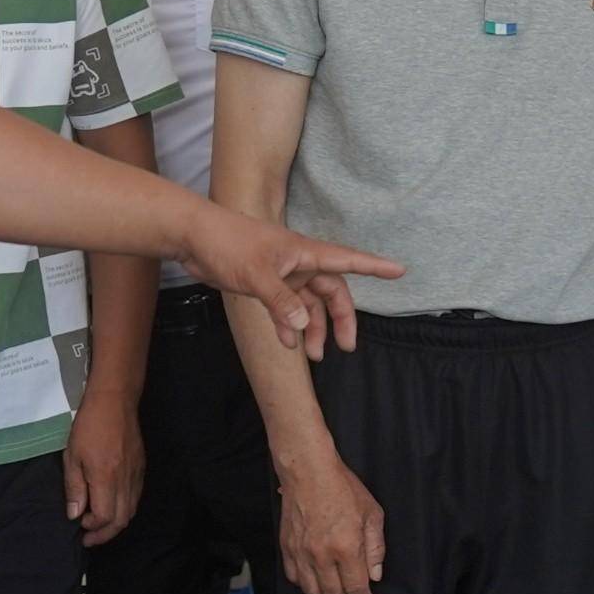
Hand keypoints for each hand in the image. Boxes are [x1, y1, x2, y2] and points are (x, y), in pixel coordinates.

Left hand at [65, 400, 144, 548]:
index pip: (105, 516)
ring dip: (116, 523)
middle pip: (122, 519)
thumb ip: (74, 488)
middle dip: (105, 534)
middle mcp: (125, 480)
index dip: (92, 527)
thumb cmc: (88, 426)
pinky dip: (125, 508)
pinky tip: (112, 505)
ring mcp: (136, 474)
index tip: (79, 525)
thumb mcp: (72, 456)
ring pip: (132, 510)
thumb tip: (75, 515)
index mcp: (106, 478)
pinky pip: (136, 497)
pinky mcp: (141, 467)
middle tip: (89, 538)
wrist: (115, 401)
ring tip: (100, 526)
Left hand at [185, 210, 402, 358]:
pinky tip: (288, 343)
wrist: (192, 238)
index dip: (375, 266)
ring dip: (314, 328)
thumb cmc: (227, 243)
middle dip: (341, 319)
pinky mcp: (266, 284)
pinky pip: (287, 308)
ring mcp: (283, 274)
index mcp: (305, 252)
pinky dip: (290, 325)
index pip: (349, 260)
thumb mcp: (257, 275)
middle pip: (332, 291)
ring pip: (309, 304)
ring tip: (313, 354)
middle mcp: (299, 262)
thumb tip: (305, 326)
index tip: (401, 271)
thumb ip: (281, 303)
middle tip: (346, 347)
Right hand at [275, 450, 384, 593]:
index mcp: (346, 547)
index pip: (355, 587)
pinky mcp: (287, 547)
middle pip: (333, 593)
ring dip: (325, 593)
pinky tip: (315, 575)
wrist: (309, 471)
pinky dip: (305, 582)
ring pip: (311, 590)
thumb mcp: (372, 513)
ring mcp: (301, 552)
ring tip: (334, 584)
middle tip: (353, 589)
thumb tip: (374, 575)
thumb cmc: (343, 488)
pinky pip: (294, 577)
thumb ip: (375, 547)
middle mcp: (322, 554)